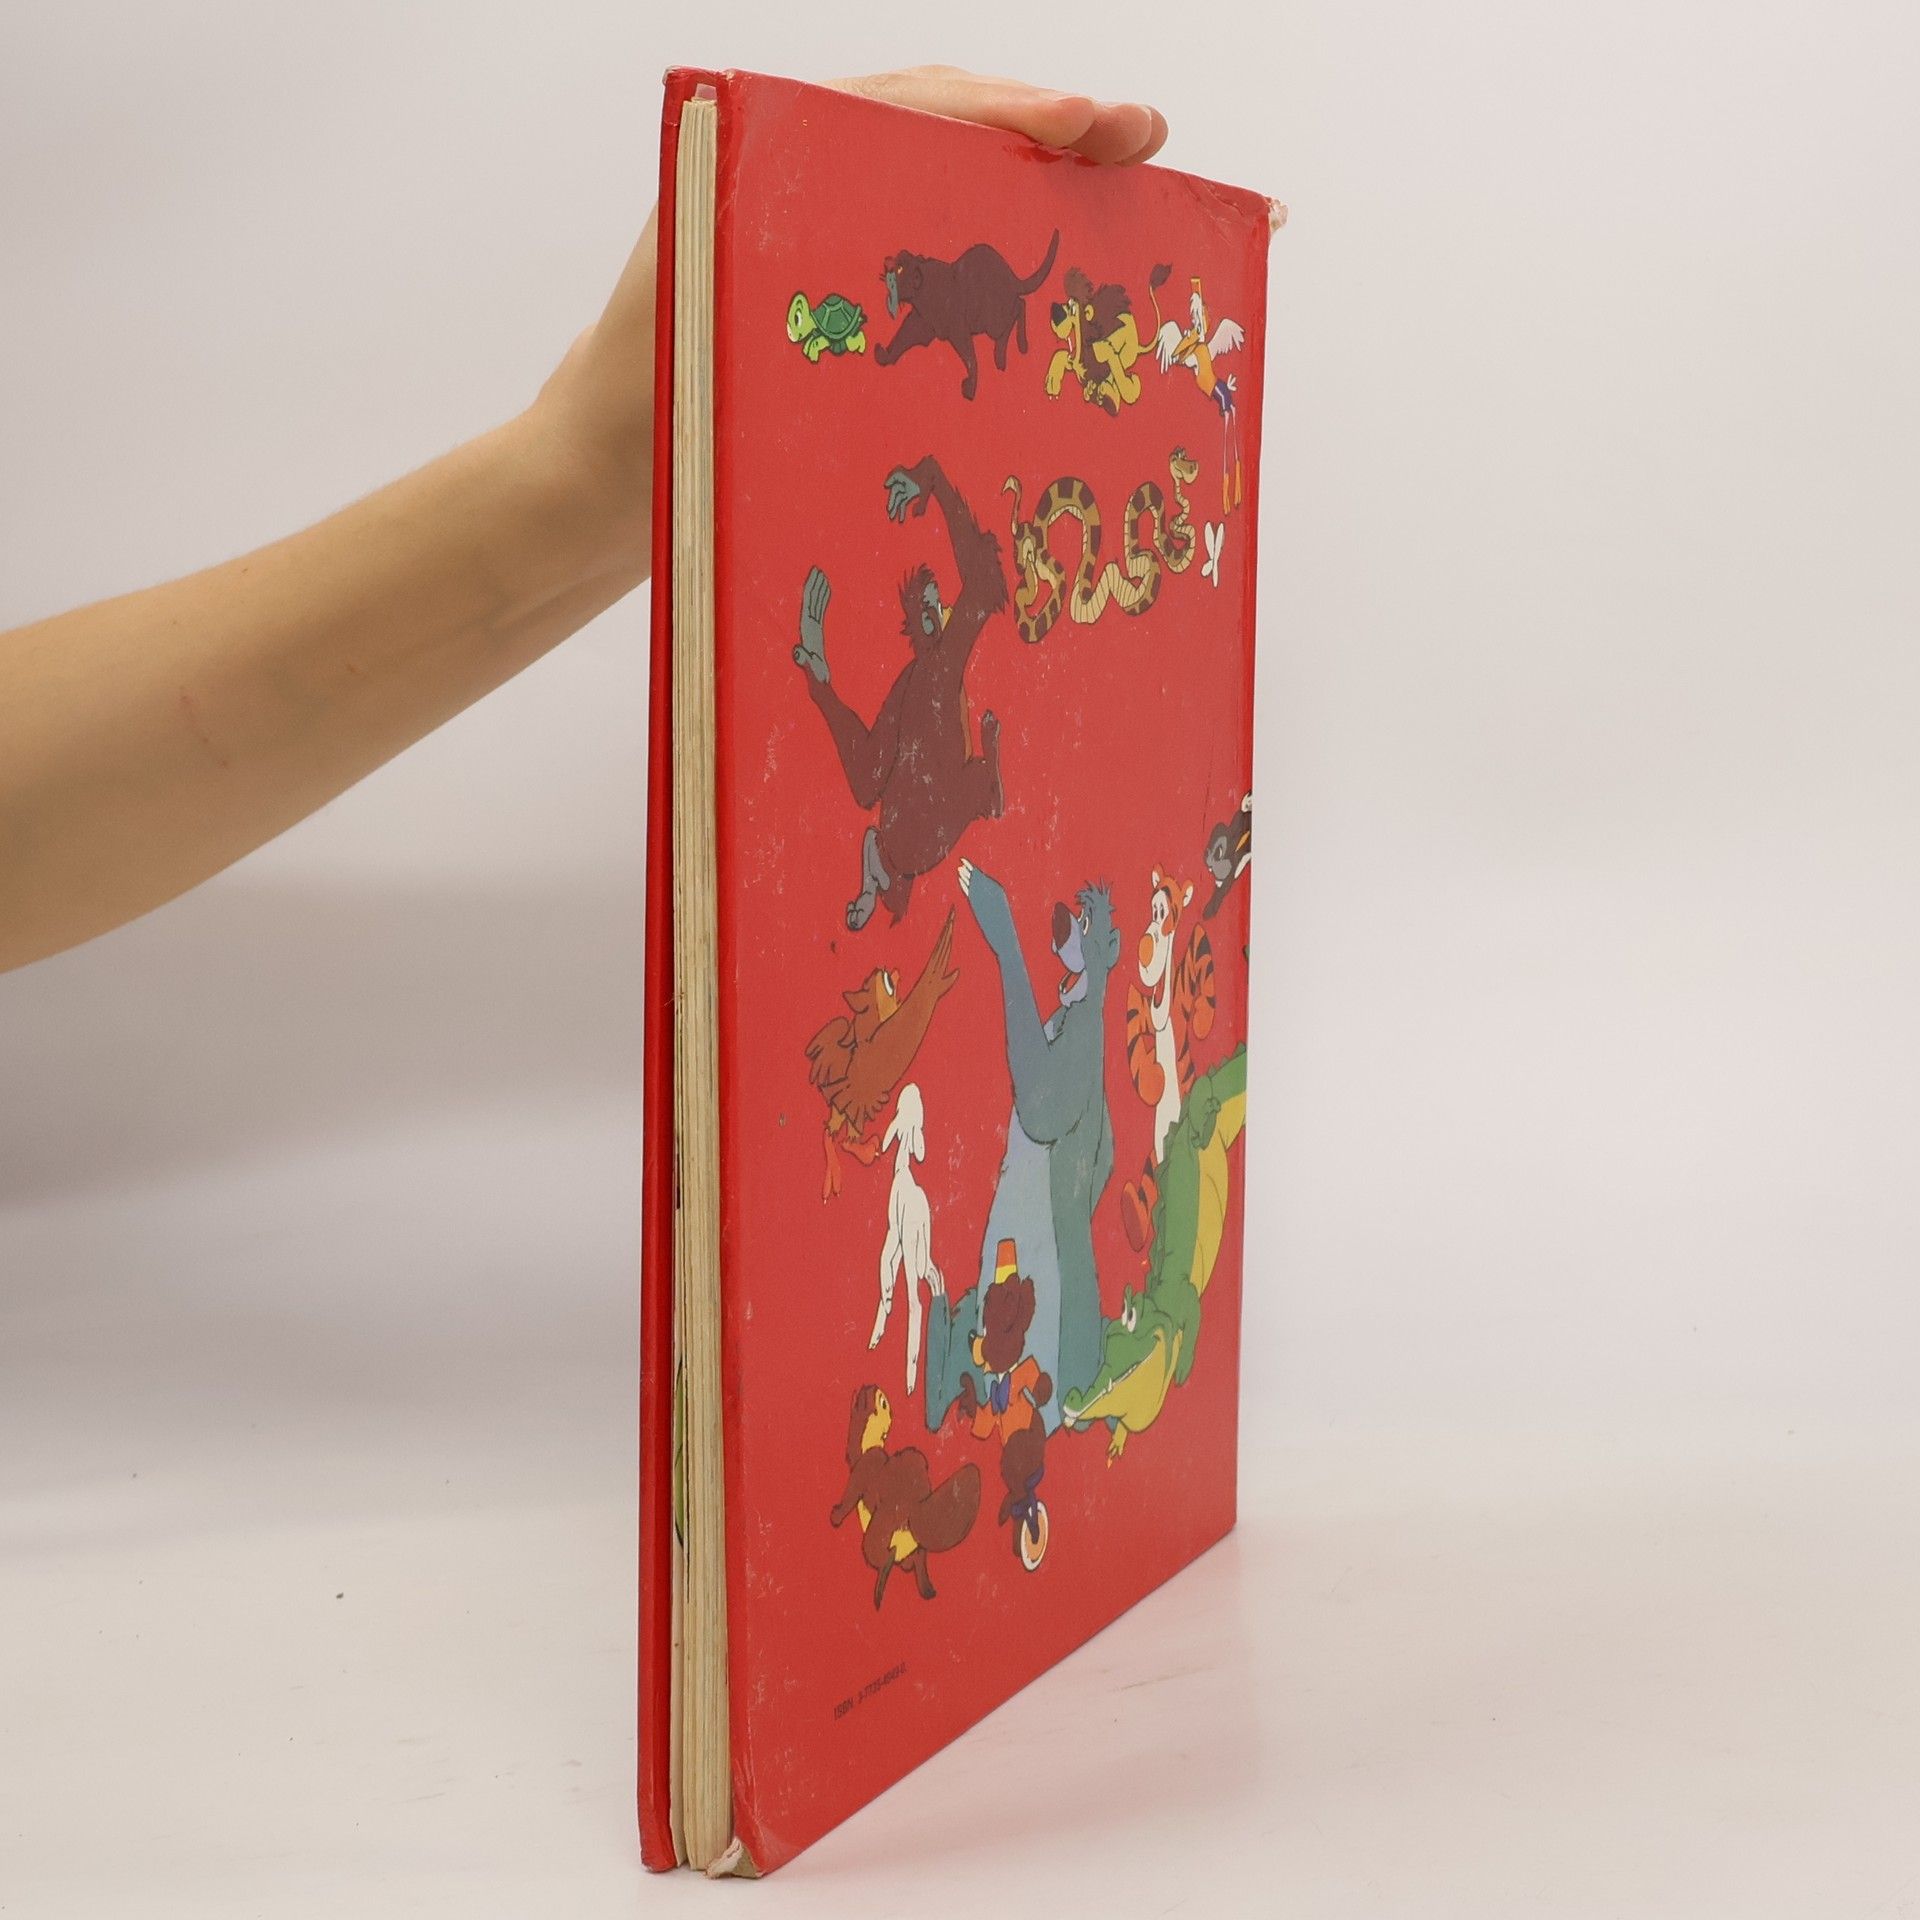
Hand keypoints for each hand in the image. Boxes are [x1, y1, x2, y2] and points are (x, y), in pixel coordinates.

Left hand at [532, 69, 1166, 582]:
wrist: (590, 496)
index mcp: (771, 165)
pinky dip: (1014, 304)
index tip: (1095, 122)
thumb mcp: (694, 330)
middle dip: (1064, 144)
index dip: (1014, 111)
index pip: (913, 110)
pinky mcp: (849, 330)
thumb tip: (871, 236)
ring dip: (1054, 218)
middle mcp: (810, 196)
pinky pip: (948, 294)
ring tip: (1151, 226)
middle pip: (959, 148)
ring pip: (965, 216)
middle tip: (1154, 151)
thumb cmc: (634, 418)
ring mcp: (835, 260)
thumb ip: (765, 259)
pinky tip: (1080, 327)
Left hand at [795, 566, 830, 681]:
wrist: (823, 691)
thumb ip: (806, 666)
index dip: (812, 593)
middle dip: (814, 587)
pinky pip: (820, 614)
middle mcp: (810, 632)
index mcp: (809, 636)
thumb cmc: (819, 686)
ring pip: (815, 607)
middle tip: (817, 569)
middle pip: (811, 604)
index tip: (815, 577)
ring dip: (818, 592)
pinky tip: (827, 593)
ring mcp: (814, 634)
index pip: (810, 609)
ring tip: (822, 576)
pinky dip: (824, 601)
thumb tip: (797, 651)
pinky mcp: (819, 636)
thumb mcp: (814, 678)